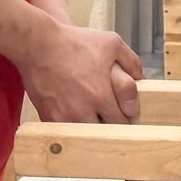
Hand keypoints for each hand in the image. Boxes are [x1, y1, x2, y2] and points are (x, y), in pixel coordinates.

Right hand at [18, 19, 142, 122]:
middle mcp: (83, 111)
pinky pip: (66, 134)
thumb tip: (141, 78)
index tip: (125, 112)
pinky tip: (74, 115)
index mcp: (102, 96)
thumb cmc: (75, 43)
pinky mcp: (49, 119)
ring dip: (92, 130)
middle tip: (110, 115)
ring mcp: (64, 118)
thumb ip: (132, 61)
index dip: (126, 117)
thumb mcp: (112, 43)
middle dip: (110, 125)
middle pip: (105, 134)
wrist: (39, 45)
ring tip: (93, 116)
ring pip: (86, 137)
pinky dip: (72, 129)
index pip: (123, 122)